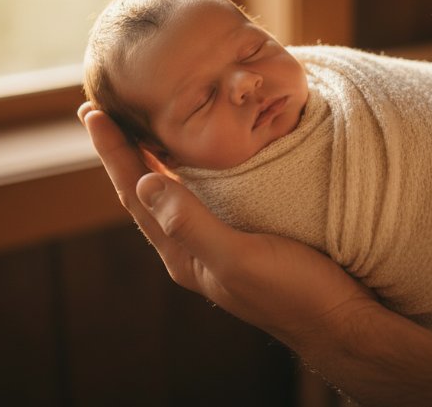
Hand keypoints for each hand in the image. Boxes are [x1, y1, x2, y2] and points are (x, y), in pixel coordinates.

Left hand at [78, 102, 375, 345]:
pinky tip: (196, 155)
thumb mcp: (239, 258)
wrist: (338, 320)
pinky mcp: (244, 234)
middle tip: (101, 111)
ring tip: (137, 125)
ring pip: (171, 192)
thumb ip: (191, 224)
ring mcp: (217, 242)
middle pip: (145, 191)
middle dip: (122, 151)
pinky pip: (202, 194)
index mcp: (183, 254)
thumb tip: (144, 182)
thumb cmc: (293, 292)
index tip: (93, 113)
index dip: (113, 153)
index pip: (135, 195)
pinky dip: (188, 168)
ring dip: (151, 158)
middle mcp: (192, 247)